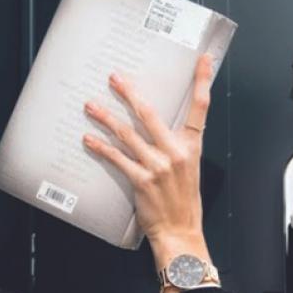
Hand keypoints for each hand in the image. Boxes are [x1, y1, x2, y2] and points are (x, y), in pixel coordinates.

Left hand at [81, 53, 213, 245]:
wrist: (180, 231)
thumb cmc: (183, 202)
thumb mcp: (190, 169)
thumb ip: (177, 146)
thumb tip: (158, 126)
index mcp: (192, 147)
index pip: (200, 108)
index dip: (203, 82)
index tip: (203, 60)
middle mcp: (177, 153)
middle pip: (151, 114)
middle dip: (130, 94)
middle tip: (115, 79)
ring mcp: (159, 166)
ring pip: (128, 134)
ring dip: (107, 118)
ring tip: (91, 106)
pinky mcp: (142, 180)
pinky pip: (117, 158)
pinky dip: (101, 147)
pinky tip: (89, 139)